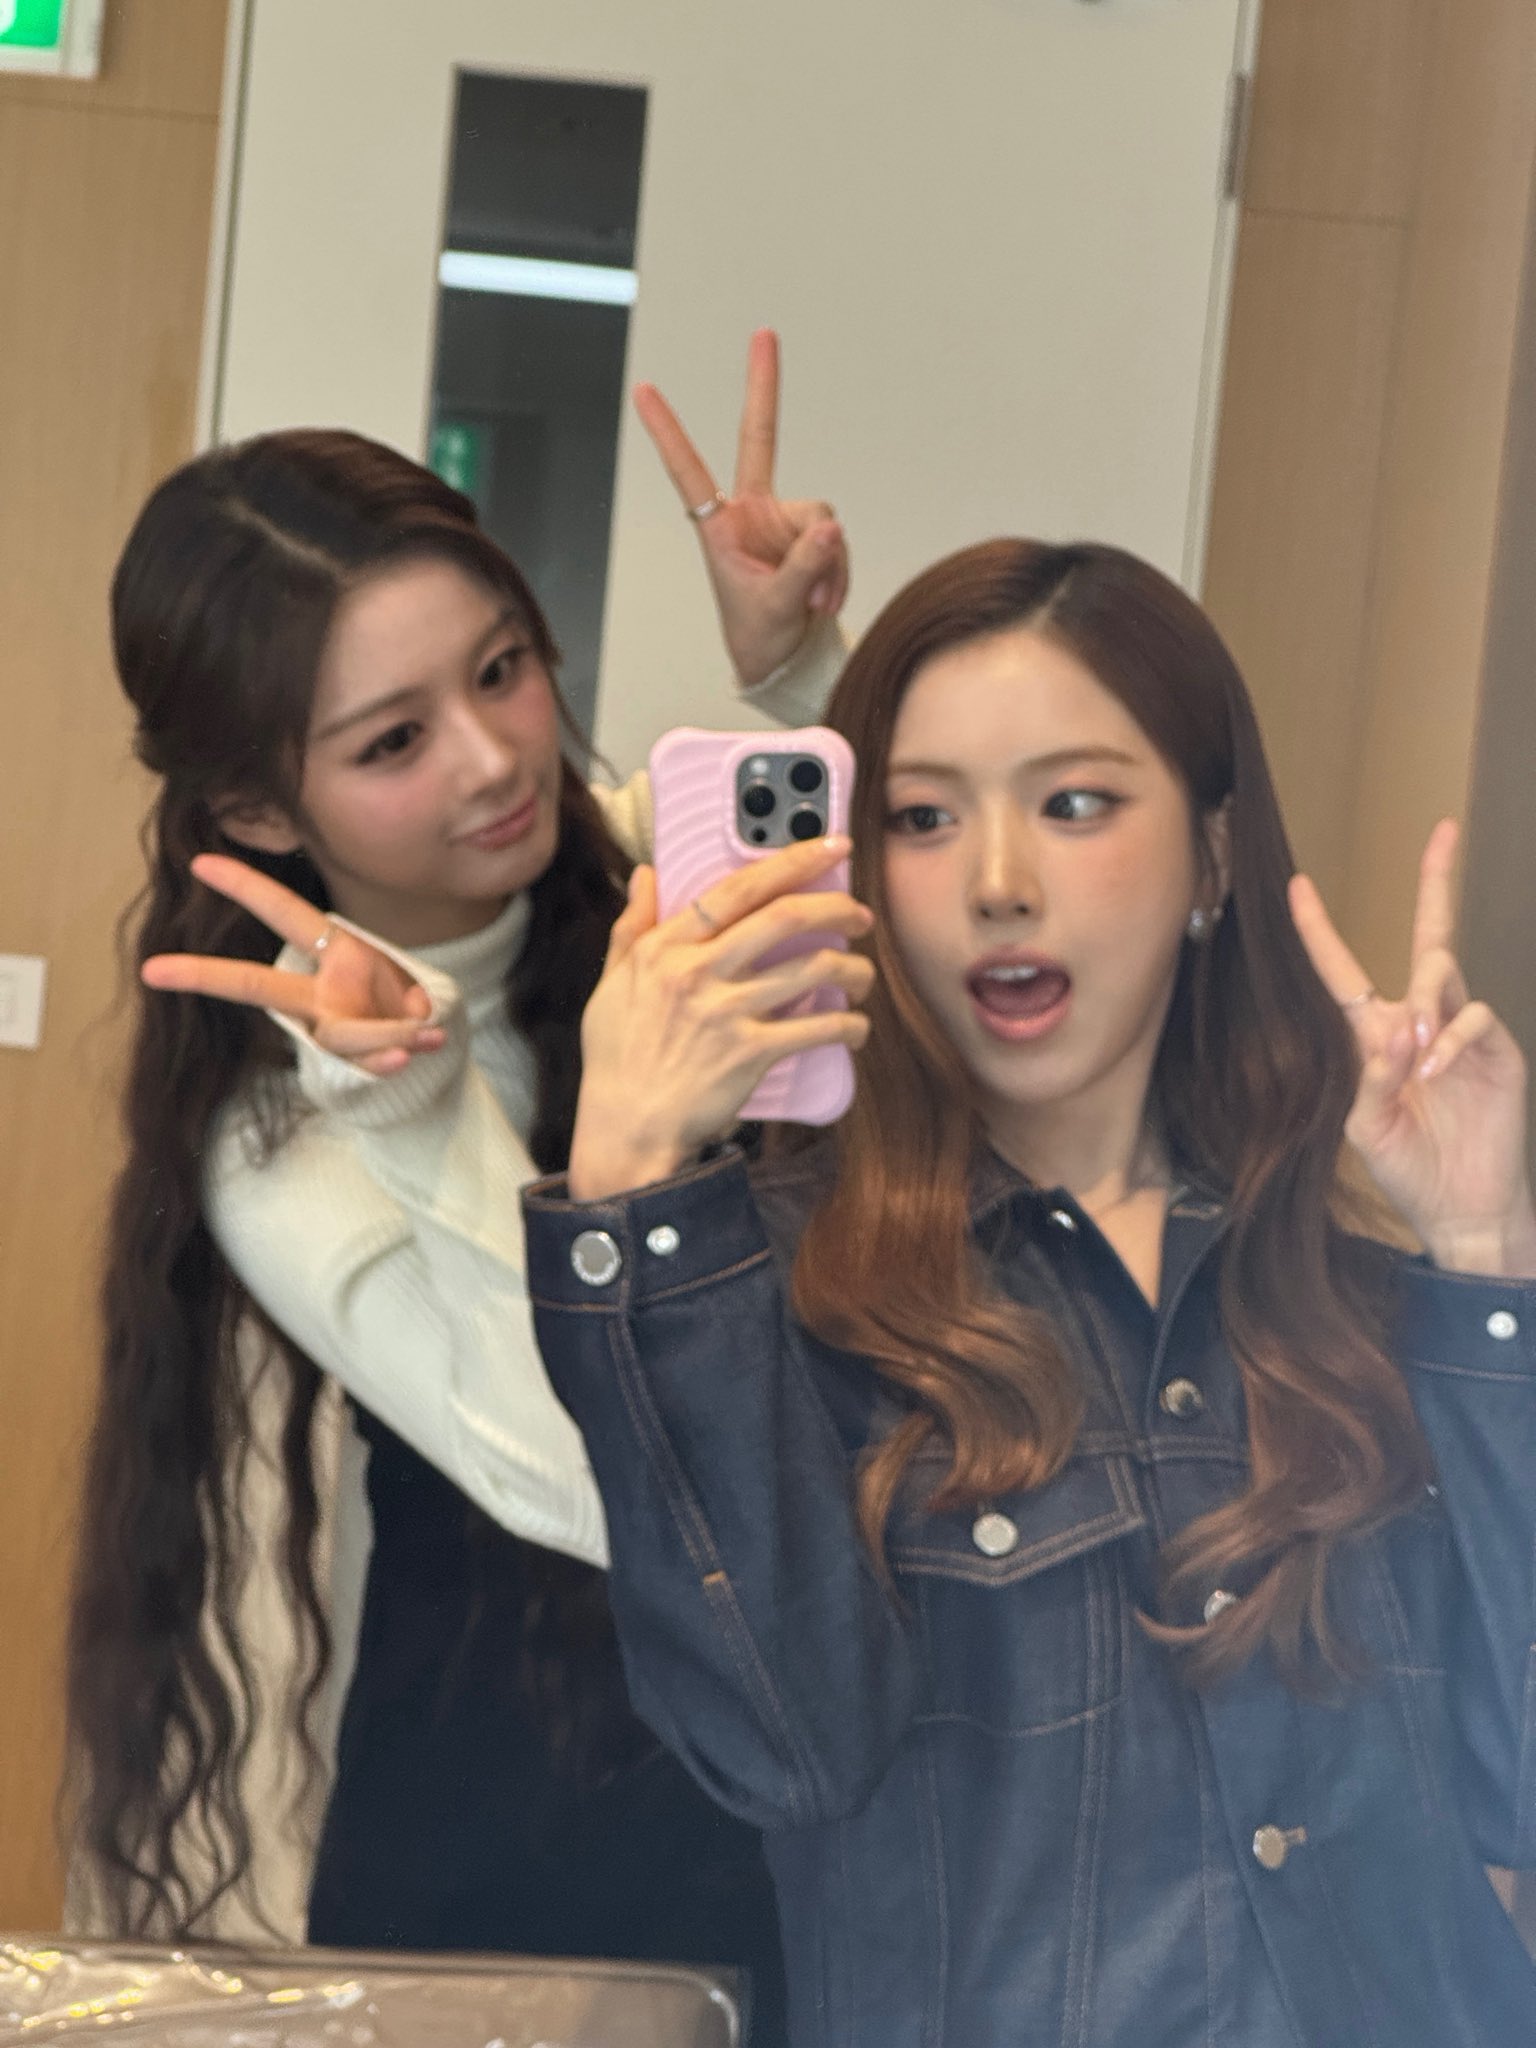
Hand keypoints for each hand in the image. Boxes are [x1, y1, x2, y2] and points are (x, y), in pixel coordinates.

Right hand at [142, 854, 446, 1076]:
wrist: (414, 1041)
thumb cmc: (397, 996)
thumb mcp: (408, 985)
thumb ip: (409, 1006)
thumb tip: (421, 1029)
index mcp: (329, 951)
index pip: (284, 912)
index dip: (246, 886)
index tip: (200, 863)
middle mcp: (315, 993)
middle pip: (255, 984)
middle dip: (205, 975)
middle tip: (151, 970)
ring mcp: (323, 1028)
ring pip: (341, 1034)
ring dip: (388, 1033)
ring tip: (423, 1034)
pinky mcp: (341, 1061)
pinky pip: (362, 1063)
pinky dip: (388, 1060)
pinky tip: (408, 1054)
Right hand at [567, 836, 874, 1200]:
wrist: (626, 1129)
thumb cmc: (616, 1059)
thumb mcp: (611, 984)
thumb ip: (632, 925)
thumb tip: (645, 875)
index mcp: (666, 948)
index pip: (737, 888)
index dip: (792, 859)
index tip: (830, 846)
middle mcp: (698, 972)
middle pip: (785, 918)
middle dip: (836, 908)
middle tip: (860, 915)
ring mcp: (726, 1013)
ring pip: (812, 970)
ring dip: (852, 969)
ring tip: (863, 976)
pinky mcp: (750, 1054)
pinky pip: (816, 1029)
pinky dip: (848, 1026)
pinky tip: (856, 1028)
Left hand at [635, 328, 848, 689]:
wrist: (785, 664)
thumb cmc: (760, 638)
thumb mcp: (777, 610)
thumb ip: (803, 569)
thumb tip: (831, 528)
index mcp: (720, 528)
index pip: (689, 472)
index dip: (669, 432)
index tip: (643, 391)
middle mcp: (752, 513)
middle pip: (761, 438)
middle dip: (764, 386)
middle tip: (764, 334)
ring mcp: (784, 521)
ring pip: (822, 519)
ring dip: (827, 564)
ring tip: (815, 602)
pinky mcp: (813, 535)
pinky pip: (837, 541)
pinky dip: (837, 572)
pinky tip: (825, 599)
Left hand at [1290, 819, 1535, 1275]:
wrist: (1461, 1209)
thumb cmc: (1408, 1168)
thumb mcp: (1365, 1129)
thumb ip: (1370, 1083)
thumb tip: (1395, 1038)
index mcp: (1376, 1037)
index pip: (1344, 972)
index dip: (1319, 931)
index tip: (1296, 886)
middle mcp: (1421, 1021)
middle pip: (1428, 937)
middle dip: (1436, 883)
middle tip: (1442, 832)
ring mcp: (1463, 1033)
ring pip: (1445, 973)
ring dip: (1425, 1001)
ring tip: (1416, 1049)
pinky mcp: (1498, 1053)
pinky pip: (1475, 1019)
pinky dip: (1452, 1038)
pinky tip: (1434, 1069)